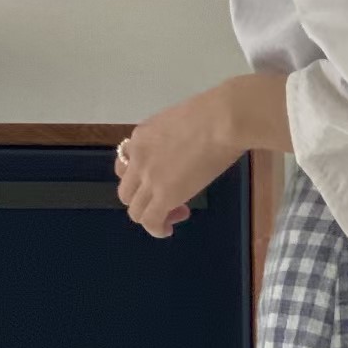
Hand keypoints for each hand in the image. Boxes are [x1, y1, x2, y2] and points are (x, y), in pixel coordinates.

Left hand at [115, 80, 242, 238]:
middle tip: (172, 202)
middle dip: (145, 201)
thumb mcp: (181, 125)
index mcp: (141, 136)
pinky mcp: (164, 195)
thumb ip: (173, 143)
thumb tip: (184, 156)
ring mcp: (149, 177)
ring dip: (151, 217)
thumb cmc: (215, 116)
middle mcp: (138, 156)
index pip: (126, 165)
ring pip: (134, 210)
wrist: (222, 121)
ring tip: (174, 216)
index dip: (142, 180)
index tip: (165, 182)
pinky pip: (150, 221)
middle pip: (126, 191)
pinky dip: (157, 230)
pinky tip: (169, 230)